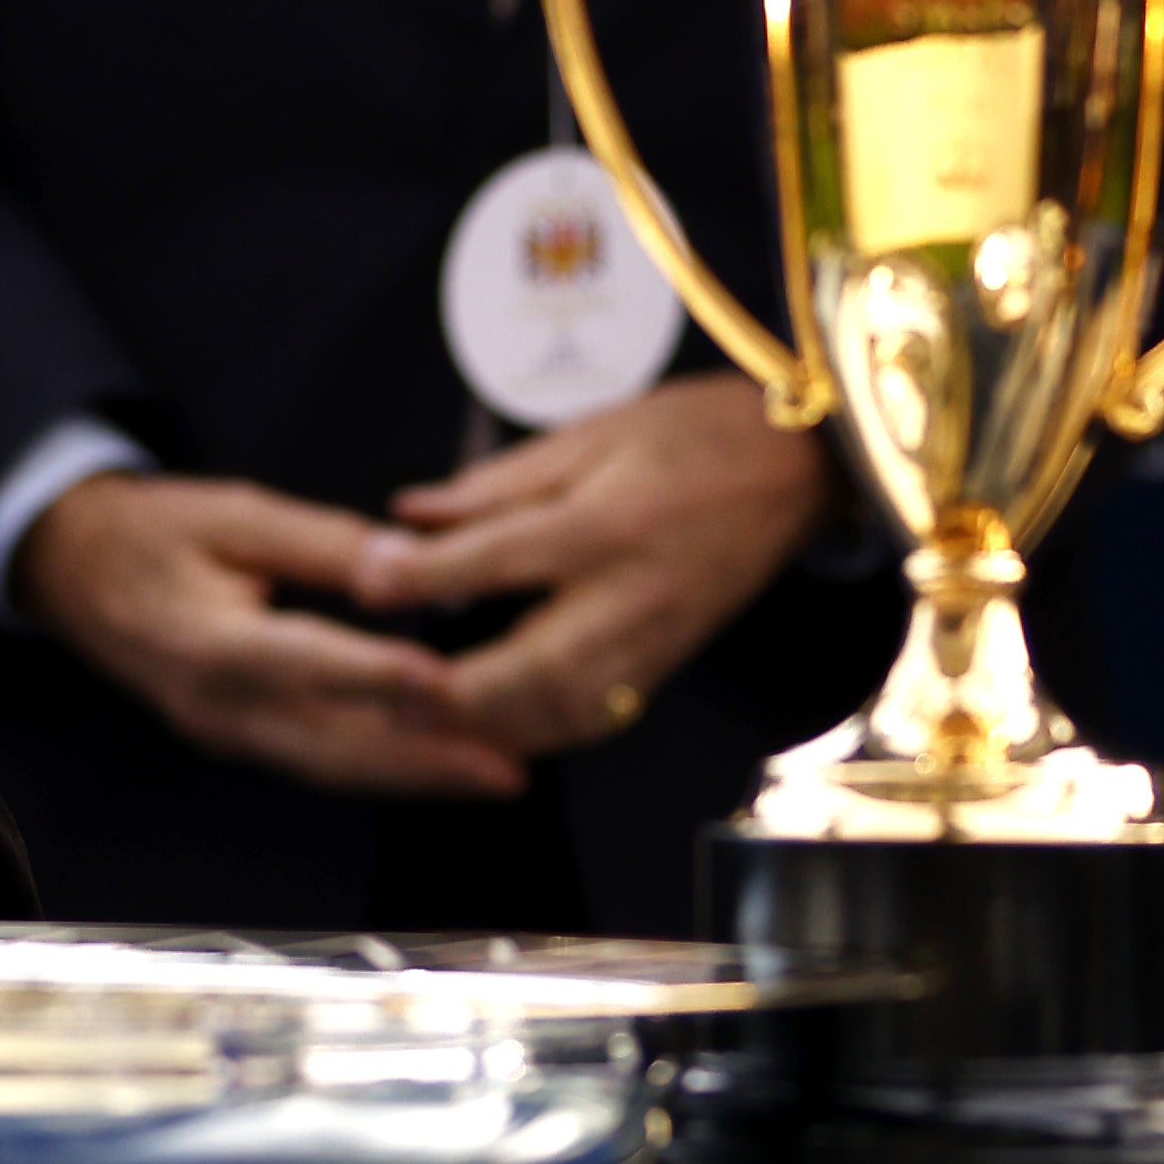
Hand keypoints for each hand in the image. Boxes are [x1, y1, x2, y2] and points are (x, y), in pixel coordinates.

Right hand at [14, 472, 525, 800]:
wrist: (72, 573)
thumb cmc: (149, 533)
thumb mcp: (231, 512)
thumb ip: (319, 541)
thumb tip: (401, 560)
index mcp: (206, 642)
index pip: (302, 663)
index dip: (375, 677)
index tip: (443, 683)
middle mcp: (220, 706)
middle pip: (333, 745)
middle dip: (425, 759)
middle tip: (509, 763)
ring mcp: (231, 734)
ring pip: (335, 768)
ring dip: (417, 776)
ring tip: (497, 772)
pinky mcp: (246, 741)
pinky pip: (324, 764)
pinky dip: (387, 770)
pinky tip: (443, 767)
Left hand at [344, 376, 834, 763]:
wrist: (800, 468)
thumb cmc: (694, 432)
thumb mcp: (592, 430)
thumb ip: (498, 483)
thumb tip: (408, 514)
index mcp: (609, 519)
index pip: (501, 556)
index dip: (423, 573)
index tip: (364, 579)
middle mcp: (633, 592)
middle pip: (534, 668)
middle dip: (455, 693)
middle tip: (385, 690)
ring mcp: (656, 638)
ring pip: (565, 711)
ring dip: (490, 727)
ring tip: (420, 720)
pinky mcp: (668, 664)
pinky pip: (595, 717)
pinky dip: (538, 733)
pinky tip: (491, 728)